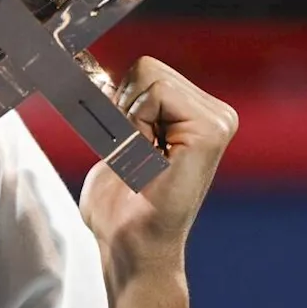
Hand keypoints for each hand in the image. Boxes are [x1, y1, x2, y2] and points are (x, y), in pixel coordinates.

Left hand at [79, 57, 237, 307]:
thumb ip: (117, 100)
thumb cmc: (121, 199)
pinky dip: (136, 125)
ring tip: (144, 160)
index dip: (122, 103)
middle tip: (137, 155)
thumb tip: (88, 65)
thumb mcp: (116, 136)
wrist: (130, 242)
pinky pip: (155, 94)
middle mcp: (217, 113)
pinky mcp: (211, 132)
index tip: (130, 144)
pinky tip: (148, 160)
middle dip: (125, 109)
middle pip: (145, 67)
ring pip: (147, 76)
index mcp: (200, 111)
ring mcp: (219, 121)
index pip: (145, 69)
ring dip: (129, 120)